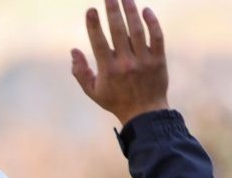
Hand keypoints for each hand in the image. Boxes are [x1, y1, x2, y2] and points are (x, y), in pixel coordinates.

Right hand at [70, 0, 169, 126]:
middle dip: (112, 10)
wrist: (145, 113)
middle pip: (118, 31)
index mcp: (108, 70)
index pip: (99, 42)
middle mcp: (126, 63)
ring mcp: (144, 61)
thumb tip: (73, 50)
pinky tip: (145, 10)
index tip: (91, 10)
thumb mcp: (93, 91)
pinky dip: (152, 23)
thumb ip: (80, 72)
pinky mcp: (158, 60)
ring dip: (131, 11)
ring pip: (137, 30)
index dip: (94, 25)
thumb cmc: (116, 101)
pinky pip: (156, 37)